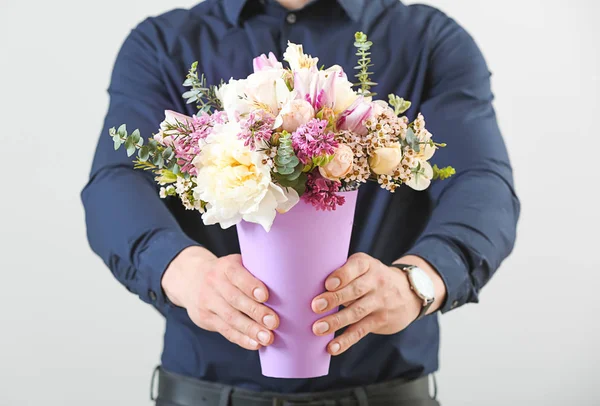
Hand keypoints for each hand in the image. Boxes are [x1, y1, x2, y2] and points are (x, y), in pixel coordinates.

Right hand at [161, 246, 278, 350]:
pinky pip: (225, 330)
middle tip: (274, 322)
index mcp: (225, 266)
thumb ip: (256, 271)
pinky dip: (241, 339)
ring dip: (250, 330)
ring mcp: (208, 302)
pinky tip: (255, 344)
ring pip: (230, 318)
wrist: (191, 278)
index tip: (265, 295)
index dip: (250, 285)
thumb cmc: (227, 272)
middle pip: (235, 300)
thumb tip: (290, 283)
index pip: (237, 275)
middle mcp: (214, 283)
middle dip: (256, 312)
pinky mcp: (205, 318)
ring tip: (268, 338)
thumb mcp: (236, 263)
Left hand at [311, 253, 444, 355]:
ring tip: (318, 329)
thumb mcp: (363, 267)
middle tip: (315, 306)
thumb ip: (341, 271)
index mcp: (367, 264)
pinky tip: (332, 348)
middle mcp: (375, 282)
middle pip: (355, 291)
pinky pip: (361, 331)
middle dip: (335, 299)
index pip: (356, 266)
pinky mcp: (379, 320)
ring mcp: (379, 302)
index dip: (342, 275)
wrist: (407, 291)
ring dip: (336, 322)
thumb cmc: (370, 277)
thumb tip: (304, 284)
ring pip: (357, 312)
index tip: (328, 283)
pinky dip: (346, 340)